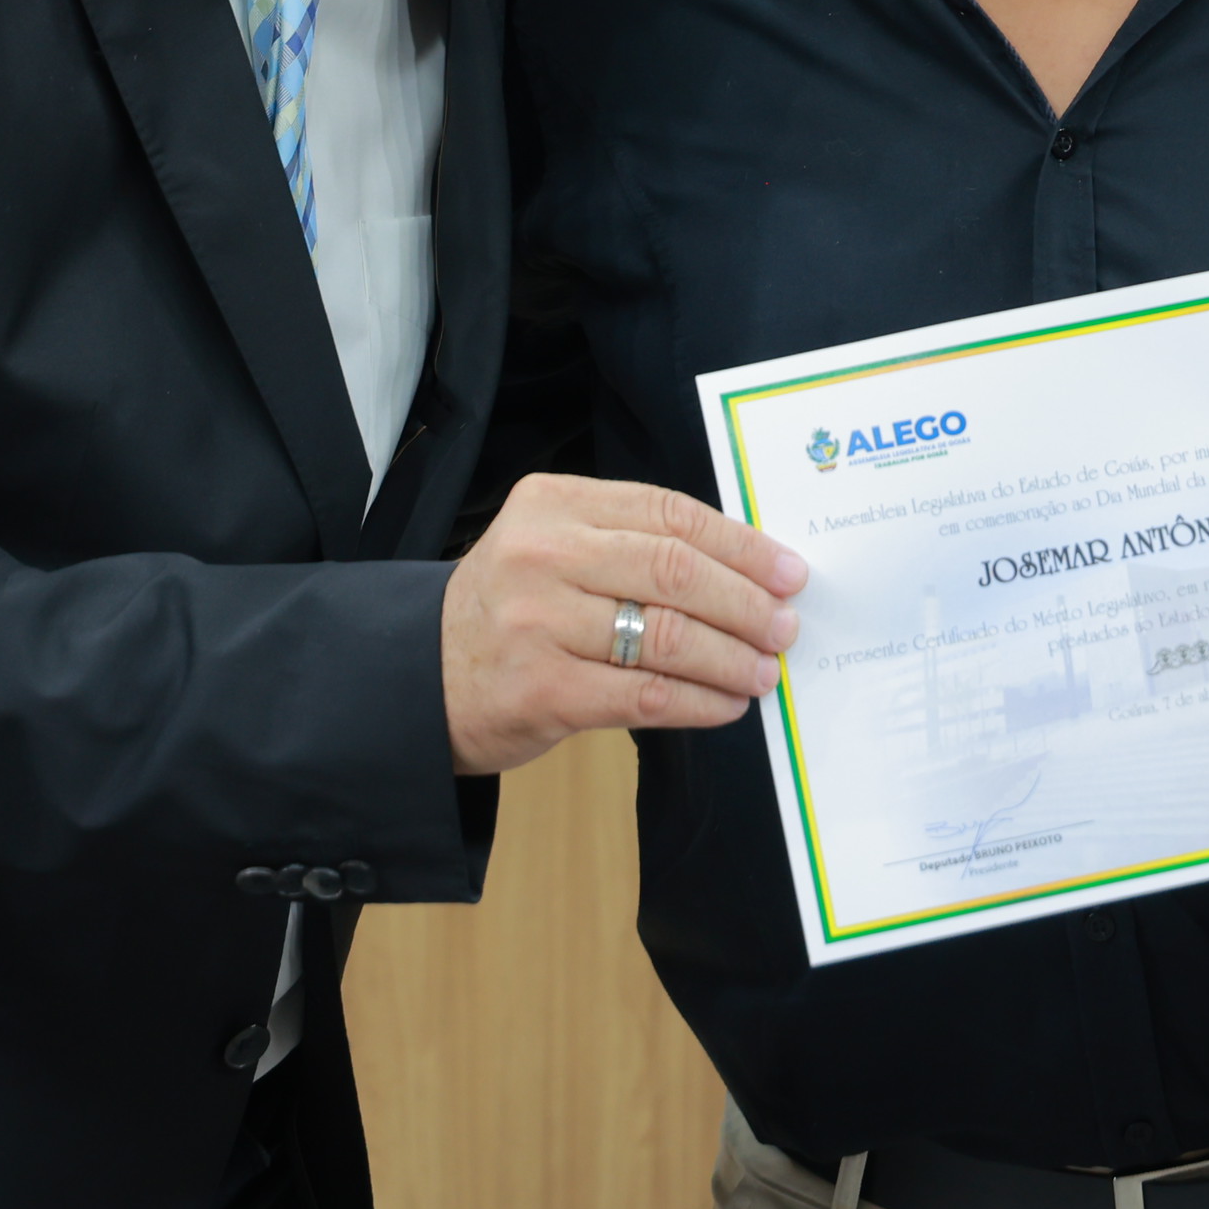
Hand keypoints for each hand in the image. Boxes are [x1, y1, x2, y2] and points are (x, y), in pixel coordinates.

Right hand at [439, 475, 807, 775]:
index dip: (741, 545)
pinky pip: (645, 694)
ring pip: (667, 636)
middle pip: (676, 572)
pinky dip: (698, 702)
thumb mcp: (555, 546)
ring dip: (730, 658)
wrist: (421, 676)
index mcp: (555, 503)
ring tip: (763, 672)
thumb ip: (632, 543)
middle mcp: (544, 555)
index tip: (788, 572)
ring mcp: (540, 622)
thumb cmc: (511, 608)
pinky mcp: (542, 689)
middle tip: (784, 627)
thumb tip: (747, 570)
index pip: (671, 514)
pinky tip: (724, 705)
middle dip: (746, 603)